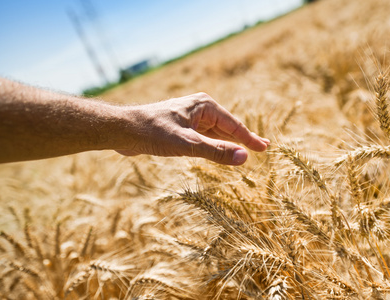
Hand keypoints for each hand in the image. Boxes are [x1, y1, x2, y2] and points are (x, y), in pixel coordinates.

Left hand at [117, 93, 269, 164]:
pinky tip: (222, 152)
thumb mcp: (188, 144)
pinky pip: (204, 138)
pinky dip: (215, 146)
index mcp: (205, 106)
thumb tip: (244, 158)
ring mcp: (191, 118)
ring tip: (247, 152)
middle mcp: (200, 109)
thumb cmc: (153, 132)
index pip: (234, 125)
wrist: (123, 130)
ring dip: (229, 144)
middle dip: (243, 139)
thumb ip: (216, 151)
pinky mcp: (182, 128)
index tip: (265, 148)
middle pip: (227, 128)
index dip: (250, 139)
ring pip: (216, 134)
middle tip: (263, 148)